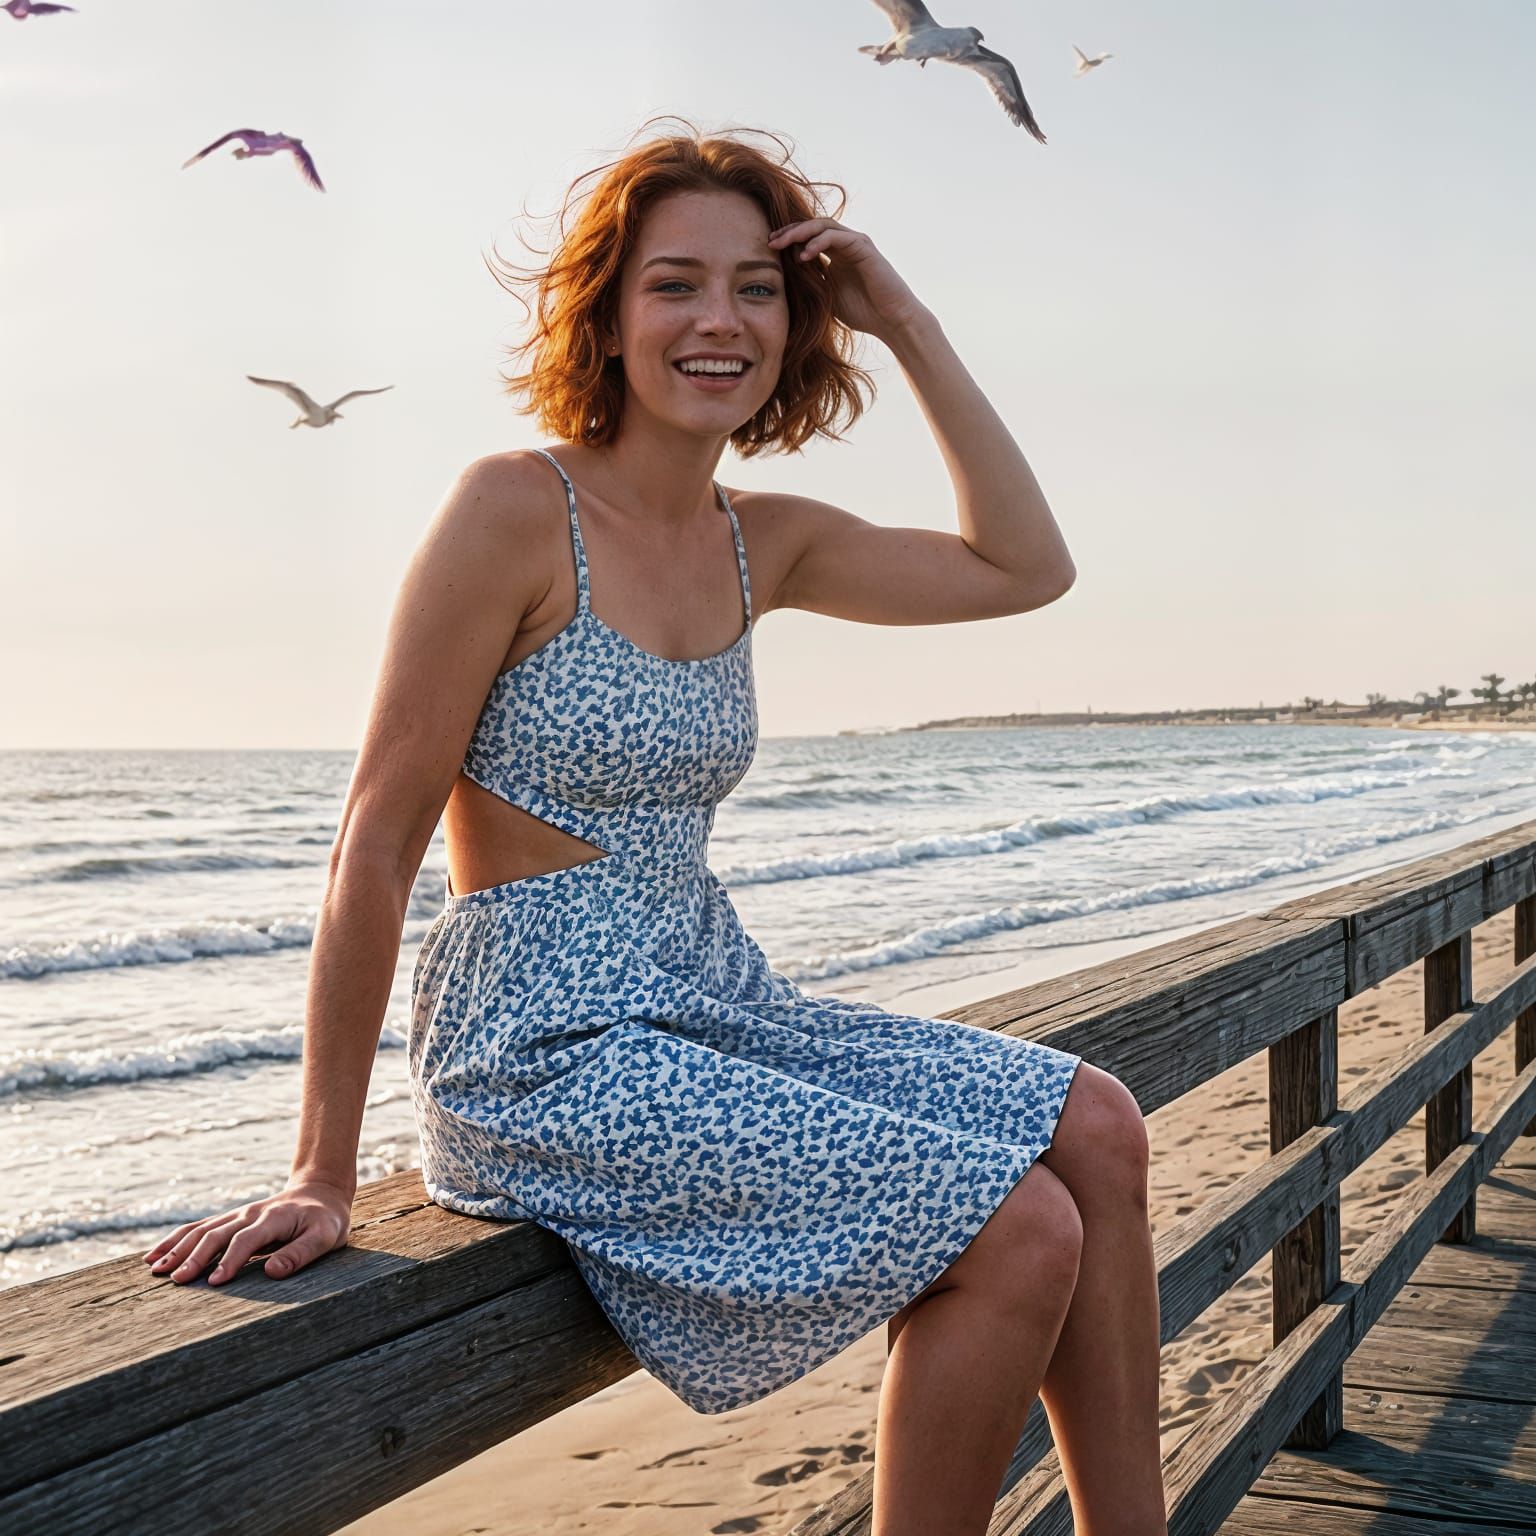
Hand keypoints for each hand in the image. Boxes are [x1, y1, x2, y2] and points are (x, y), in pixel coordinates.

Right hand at [142, 1177, 353, 1285]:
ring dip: (177, 1248)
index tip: (215, 1282)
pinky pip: (198, 1228)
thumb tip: (271, 1271)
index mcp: (274, 1218)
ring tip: (154, 1269)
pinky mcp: (230, 1221)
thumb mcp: (326, 1236)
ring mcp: (237, 1215)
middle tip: (176, 1280)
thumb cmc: (326, 1221)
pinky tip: (153, 1255)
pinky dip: (175, 1240)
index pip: (247, 1240)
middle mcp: (250, 1214)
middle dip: (195, 1256)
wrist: (320, 1193)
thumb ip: (301, 1253)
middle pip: (217, 1233)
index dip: (230, 1260)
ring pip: (201, 1230)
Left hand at [767, 218, 930, 344]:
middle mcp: (845, 244)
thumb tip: (784, 280)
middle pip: (812, 226)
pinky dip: (817, 243)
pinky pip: (836, 237)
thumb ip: (811, 283)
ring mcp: (855, 242)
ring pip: (822, 225)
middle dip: (788, 232)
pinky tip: (803, 256)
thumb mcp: (827, 297)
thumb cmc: (862, 312)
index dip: (788, 240)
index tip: (768, 249)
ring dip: (799, 232)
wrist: (890, 321)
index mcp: (836, 254)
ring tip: (780, 244)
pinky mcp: (863, 246)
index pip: (808, 237)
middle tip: (769, 242)